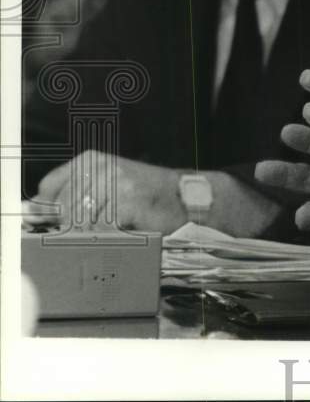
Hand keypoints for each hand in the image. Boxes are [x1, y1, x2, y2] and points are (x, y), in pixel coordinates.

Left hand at [28, 150, 186, 232]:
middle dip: (73, 230)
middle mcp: (101, 167)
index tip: (62, 225)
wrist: (186, 200)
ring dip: (91, 238)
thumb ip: (70, 196)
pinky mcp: (128, 202)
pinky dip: (107, 241)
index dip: (54, 213)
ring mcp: (116, 183)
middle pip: (64, 210)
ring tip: (111, 237)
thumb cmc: (143, 198)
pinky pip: (101, 231)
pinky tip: (120, 238)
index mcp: (91, 160)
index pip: (49, 190)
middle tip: (95, 235)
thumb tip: (32, 212)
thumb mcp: (105, 186)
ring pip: (81, 223)